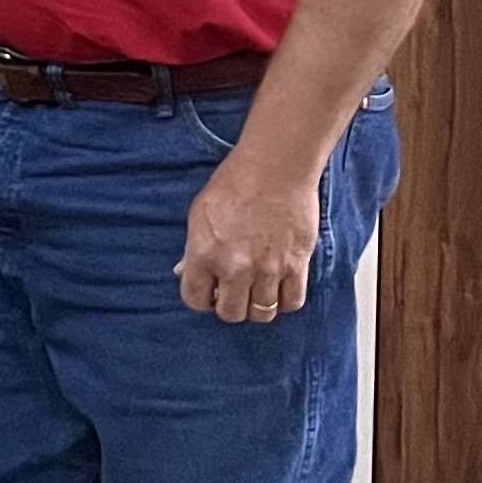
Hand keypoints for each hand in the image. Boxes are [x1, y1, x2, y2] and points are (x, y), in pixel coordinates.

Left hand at [177, 149, 319, 322]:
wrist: (274, 169)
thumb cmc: (234, 184)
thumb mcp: (199, 214)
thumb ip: (193, 249)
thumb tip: (185, 271)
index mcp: (204, 254)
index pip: (195, 300)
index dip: (200, 299)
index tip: (207, 292)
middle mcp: (235, 267)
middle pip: (230, 313)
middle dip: (228, 305)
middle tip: (232, 291)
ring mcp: (267, 269)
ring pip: (262, 313)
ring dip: (256, 305)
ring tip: (255, 288)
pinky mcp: (296, 265)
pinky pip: (292, 302)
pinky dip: (284, 300)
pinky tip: (277, 286)